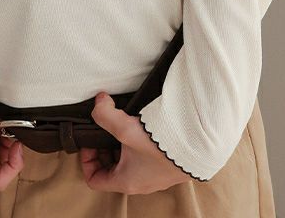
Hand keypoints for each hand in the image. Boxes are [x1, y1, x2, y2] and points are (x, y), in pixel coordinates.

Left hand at [79, 92, 194, 193]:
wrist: (198, 145)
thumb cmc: (160, 143)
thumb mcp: (126, 128)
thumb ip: (105, 115)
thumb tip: (99, 101)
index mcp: (125, 181)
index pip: (94, 179)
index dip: (87, 160)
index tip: (91, 140)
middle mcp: (140, 183)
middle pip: (111, 170)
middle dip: (104, 149)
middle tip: (105, 128)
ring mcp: (155, 176)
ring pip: (128, 163)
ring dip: (122, 145)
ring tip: (124, 124)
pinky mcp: (167, 166)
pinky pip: (145, 159)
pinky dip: (138, 144)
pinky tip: (143, 127)